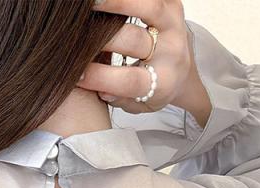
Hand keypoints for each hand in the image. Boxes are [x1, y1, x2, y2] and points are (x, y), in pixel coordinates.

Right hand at [78, 0, 211, 127]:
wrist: (183, 73)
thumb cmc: (151, 92)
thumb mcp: (137, 105)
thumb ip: (119, 100)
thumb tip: (101, 90)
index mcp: (163, 83)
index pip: (130, 80)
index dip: (102, 78)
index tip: (77, 75)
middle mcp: (171, 52)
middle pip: (135, 41)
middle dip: (102, 41)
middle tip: (77, 41)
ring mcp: (174, 24)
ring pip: (148, 7)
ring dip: (117, 3)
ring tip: (91, 4)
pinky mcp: (172, 5)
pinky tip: (104, 0)